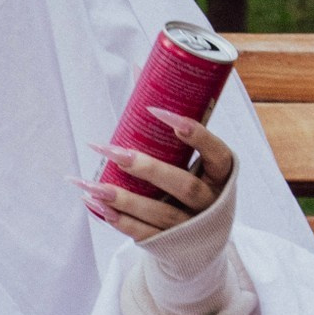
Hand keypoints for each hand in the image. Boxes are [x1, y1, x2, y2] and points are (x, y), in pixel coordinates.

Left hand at [74, 109, 233, 246]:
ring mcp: (192, 227)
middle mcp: (211, 201)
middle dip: (146, 168)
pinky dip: (120, 221)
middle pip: (183, 185)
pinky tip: (97, 206)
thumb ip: (170, 122)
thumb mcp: (192, 157)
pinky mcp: (172, 246)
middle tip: (112, 150)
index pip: (215, 150)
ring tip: (92, 185)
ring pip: (160, 214)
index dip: (193, 133)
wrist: (201, 242)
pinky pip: (145, 235)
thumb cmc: (192, 181)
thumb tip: (139, 68)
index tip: (158, 111)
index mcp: (222, 174)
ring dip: (124, 199)